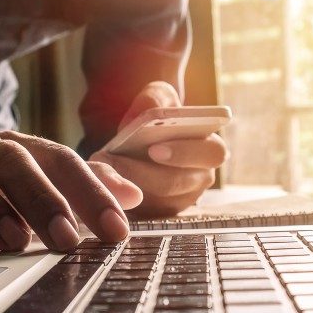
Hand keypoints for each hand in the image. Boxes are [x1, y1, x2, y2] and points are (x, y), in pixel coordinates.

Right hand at [0, 131, 143, 252]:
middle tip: (68, 240)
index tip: (117, 232)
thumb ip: (85, 189)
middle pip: (12, 161)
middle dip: (43, 199)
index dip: (91, 195)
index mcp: (20, 150)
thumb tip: (133, 196)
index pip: (61, 161)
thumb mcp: (41, 188)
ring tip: (13, 242)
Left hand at [90, 81, 228, 217]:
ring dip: (126, 185)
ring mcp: (180, 200)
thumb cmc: (157, 118)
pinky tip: (101, 181)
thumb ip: (156, 98)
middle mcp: (200, 178)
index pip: (212, 154)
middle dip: (145, 174)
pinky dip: (121, 198)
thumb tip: (148, 112)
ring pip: (156, 202)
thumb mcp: (157, 98)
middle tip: (116, 162)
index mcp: (210, 149)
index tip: (154, 149)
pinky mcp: (160, 215)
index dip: (185, 153)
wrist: (143, 138)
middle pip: (178, 183)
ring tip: (100, 168)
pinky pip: (141, 213)